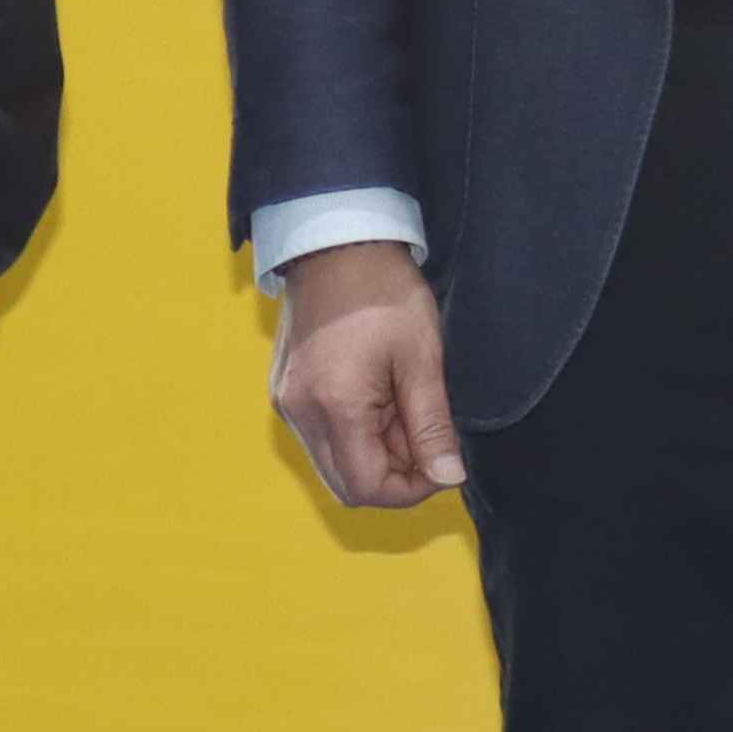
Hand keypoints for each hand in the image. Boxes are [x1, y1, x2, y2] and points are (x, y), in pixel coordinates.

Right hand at [269, 241, 463, 507]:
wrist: (335, 241)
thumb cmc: (383, 290)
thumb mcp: (422, 357)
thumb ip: (432, 425)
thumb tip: (448, 476)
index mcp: (334, 406)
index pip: (368, 488)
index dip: (412, 489)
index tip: (443, 461)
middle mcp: (299, 413)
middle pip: (346, 486)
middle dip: (394, 475)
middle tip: (426, 435)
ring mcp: (286, 403)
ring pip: (333, 463)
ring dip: (374, 454)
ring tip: (402, 406)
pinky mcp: (284, 391)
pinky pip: (320, 437)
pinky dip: (353, 434)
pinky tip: (378, 397)